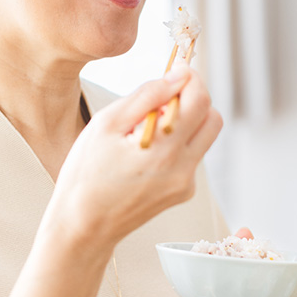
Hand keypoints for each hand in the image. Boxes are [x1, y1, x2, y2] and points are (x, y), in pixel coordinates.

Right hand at [48, 65, 222, 246]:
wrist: (83, 226)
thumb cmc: (86, 175)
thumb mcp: (106, 125)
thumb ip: (147, 96)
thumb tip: (177, 75)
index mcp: (164, 149)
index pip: (200, 100)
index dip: (191, 78)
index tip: (176, 69)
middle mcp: (183, 168)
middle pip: (212, 118)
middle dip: (194, 99)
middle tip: (163, 97)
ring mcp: (186, 183)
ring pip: (204, 137)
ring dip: (186, 121)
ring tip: (147, 128)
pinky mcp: (183, 193)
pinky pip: (191, 156)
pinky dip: (177, 143)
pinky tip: (146, 151)